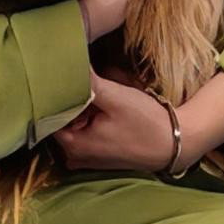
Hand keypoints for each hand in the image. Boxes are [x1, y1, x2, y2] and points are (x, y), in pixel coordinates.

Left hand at [54, 72, 178, 174]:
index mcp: (73, 145)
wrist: (173, 144)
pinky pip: (86, 133)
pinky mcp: (99, 156)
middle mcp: (75, 156)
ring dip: (85, 108)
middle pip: (62, 120)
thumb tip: (69, 66)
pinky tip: (107, 106)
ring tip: (101, 92)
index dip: (57, 94)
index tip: (64, 75)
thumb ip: (90, 83)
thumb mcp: (117, 97)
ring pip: (76, 125)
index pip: (50, 115)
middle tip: (89, 81)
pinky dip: (92, 118)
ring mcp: (87, 158)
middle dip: (74, 100)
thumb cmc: (145, 122)